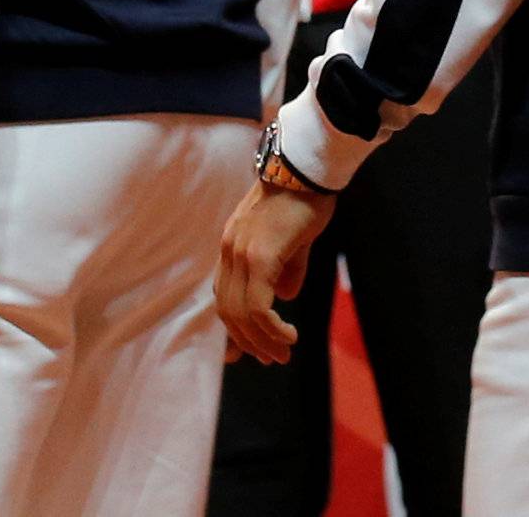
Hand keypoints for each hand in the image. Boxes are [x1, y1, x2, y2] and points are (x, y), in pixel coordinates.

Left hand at [215, 181, 336, 365]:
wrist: (305, 171)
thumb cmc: (302, 202)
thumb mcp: (290, 242)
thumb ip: (284, 270)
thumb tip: (284, 297)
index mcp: (232, 246)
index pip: (223, 296)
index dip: (234, 328)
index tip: (247, 352)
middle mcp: (229, 250)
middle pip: (228, 311)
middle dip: (249, 342)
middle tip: (273, 358)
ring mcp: (241, 253)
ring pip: (241, 313)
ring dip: (263, 341)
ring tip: (283, 353)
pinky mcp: (259, 257)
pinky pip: (258, 306)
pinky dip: (271, 329)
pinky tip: (289, 335)